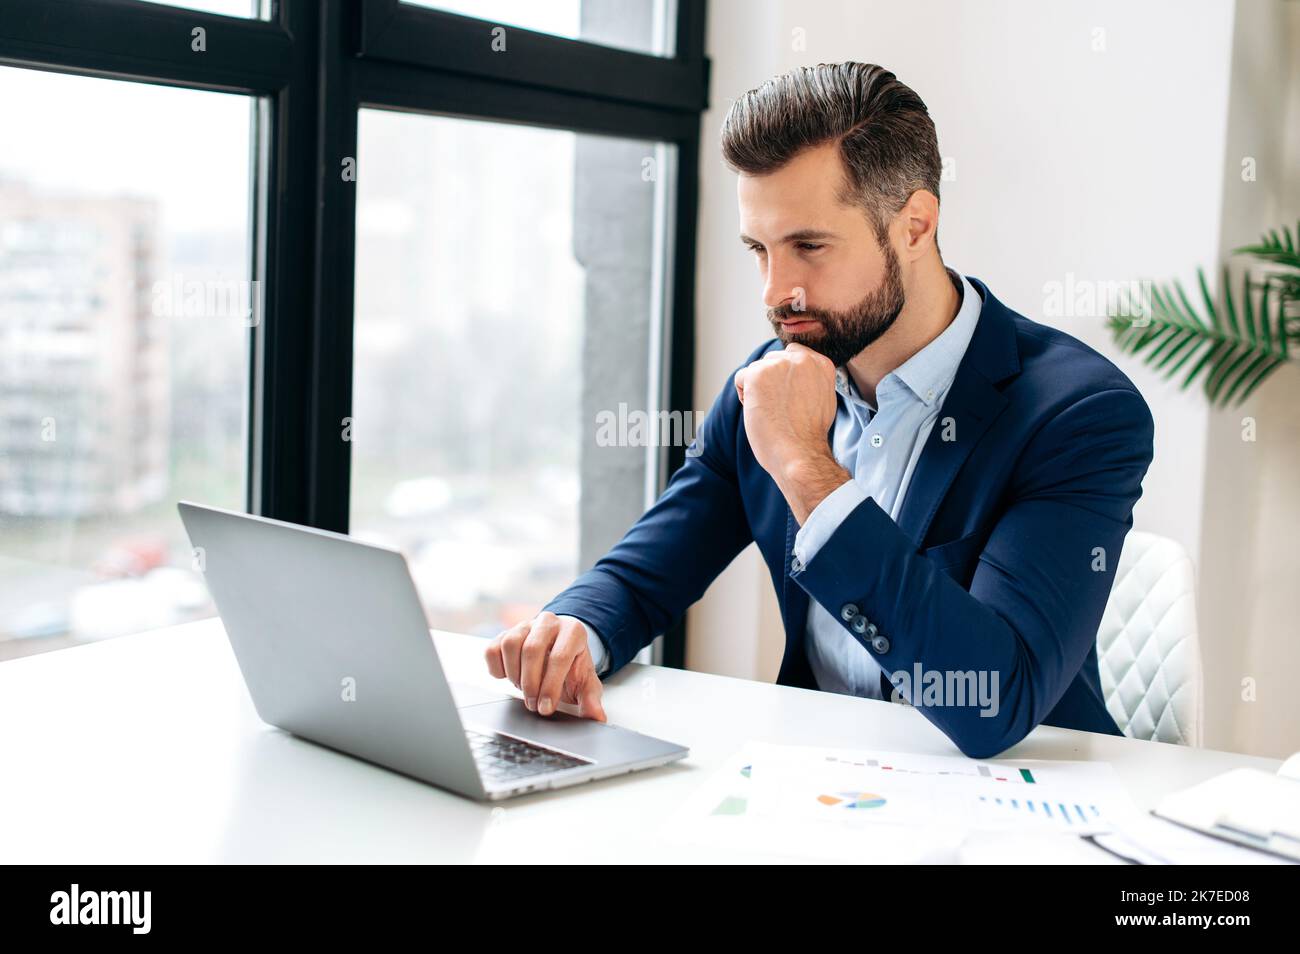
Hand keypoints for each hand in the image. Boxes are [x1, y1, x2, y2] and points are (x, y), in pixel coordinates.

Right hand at [483, 610, 607, 721]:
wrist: (559, 651)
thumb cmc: (572, 667)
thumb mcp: (586, 683)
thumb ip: (591, 700)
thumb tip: (597, 717)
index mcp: (573, 631)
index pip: (559, 657)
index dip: (551, 686)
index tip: (546, 708)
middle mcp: (549, 622)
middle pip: (532, 650)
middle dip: (530, 684)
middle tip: (533, 704)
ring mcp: (524, 625)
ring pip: (510, 644)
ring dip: (514, 674)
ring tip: (523, 688)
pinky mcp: (504, 633)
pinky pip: (492, 649)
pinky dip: (497, 668)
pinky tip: (509, 677)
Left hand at [734, 342, 849, 520]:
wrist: (800, 453)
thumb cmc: (808, 435)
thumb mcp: (822, 399)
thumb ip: (811, 379)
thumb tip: (793, 373)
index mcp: (821, 363)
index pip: (793, 354)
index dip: (785, 377)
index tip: (790, 399)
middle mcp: (802, 359)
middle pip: (773, 360)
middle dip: (771, 381)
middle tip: (780, 409)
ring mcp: (779, 364)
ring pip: (757, 369)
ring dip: (758, 389)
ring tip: (772, 412)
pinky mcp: (758, 374)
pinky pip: (741, 378)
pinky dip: (744, 396)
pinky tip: (759, 411)